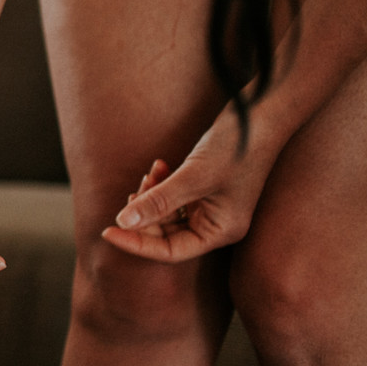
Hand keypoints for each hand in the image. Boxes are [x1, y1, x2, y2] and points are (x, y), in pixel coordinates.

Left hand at [102, 108, 280, 262]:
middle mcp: (217, 224)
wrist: (260, 114)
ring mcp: (212, 206)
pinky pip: (174, 196)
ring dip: (152, 195)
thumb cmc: (235, 148)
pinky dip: (162, 183)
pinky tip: (159, 165)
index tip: (107, 231)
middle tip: (131, 193)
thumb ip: (158, 202)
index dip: (137, 244)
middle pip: (167, 234)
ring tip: (149, 174)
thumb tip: (123, 223)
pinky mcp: (205, 187)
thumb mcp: (192, 177)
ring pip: (168, 213)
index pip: (171, 251)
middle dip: (145, 216)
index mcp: (221, 232)